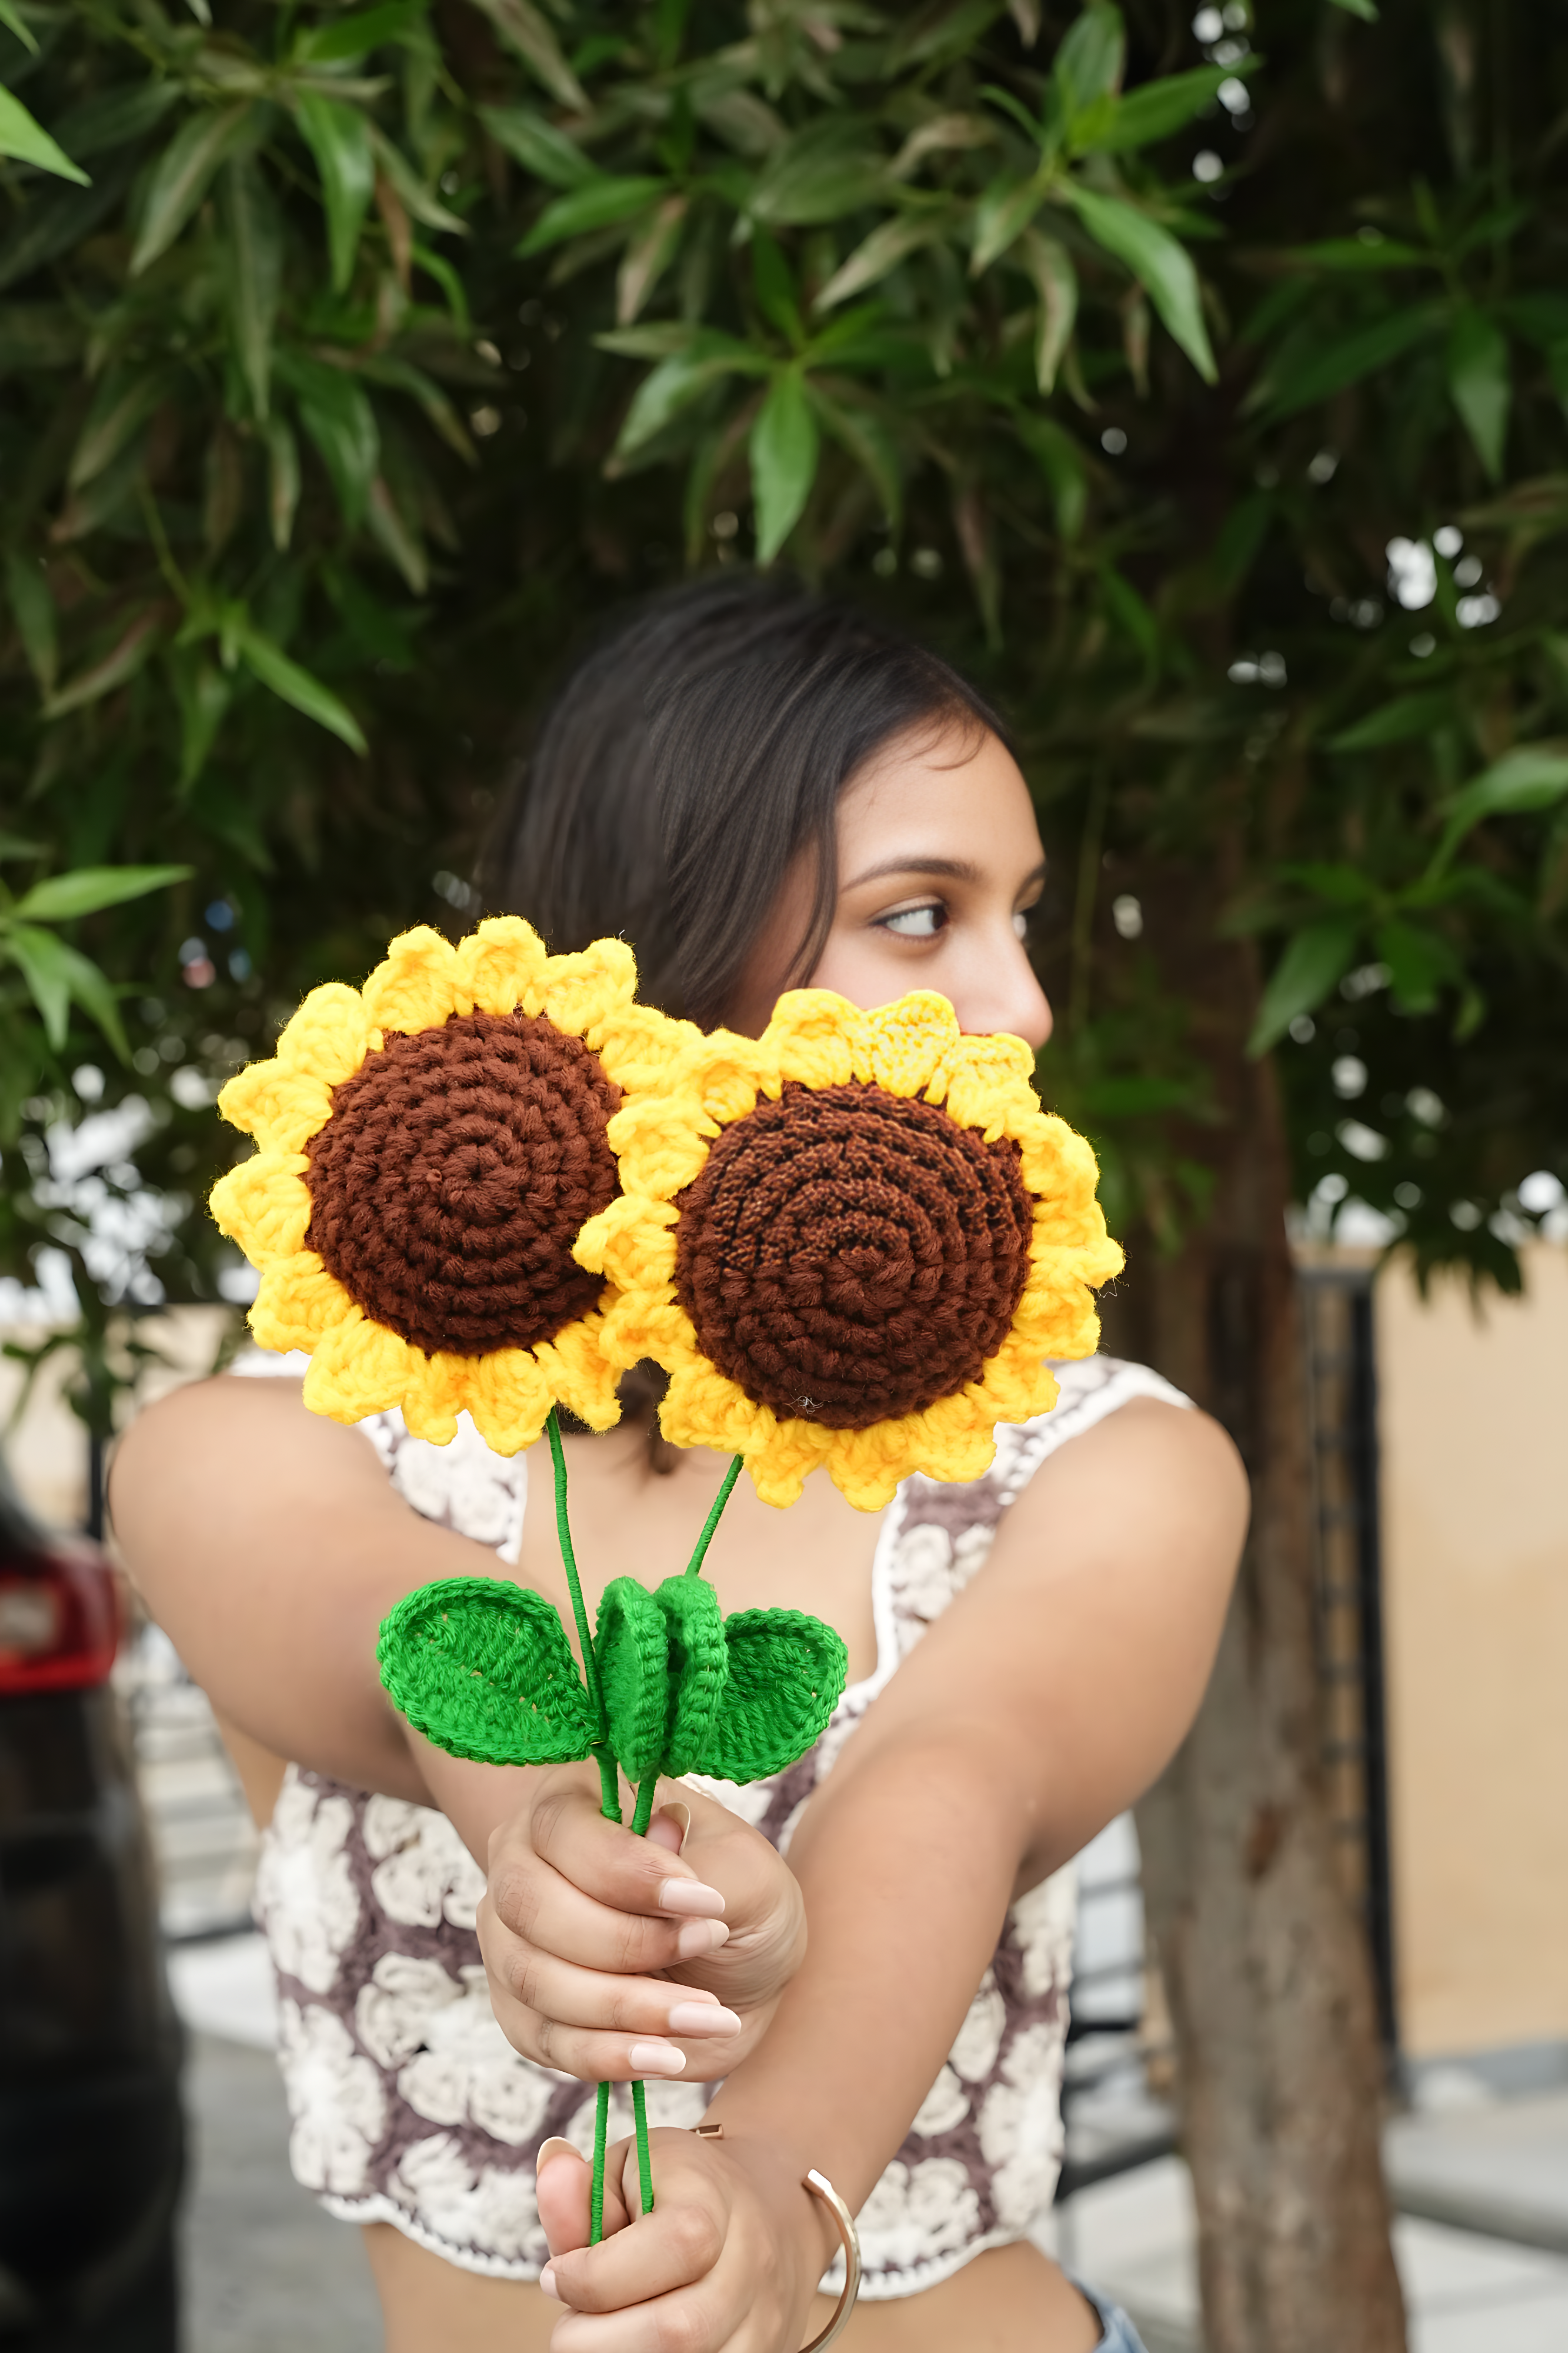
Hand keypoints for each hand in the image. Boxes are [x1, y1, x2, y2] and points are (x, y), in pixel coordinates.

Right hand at [477, 1767, 805, 2082]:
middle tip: (707, 1946)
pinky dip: (608, 2056)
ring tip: (705, 2015)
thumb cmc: (735, 1896)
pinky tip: (668, 2055)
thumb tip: (663, 1836)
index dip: (629, 1874)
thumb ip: (701, 1860)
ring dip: (626, 2008)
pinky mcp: (521, 2010)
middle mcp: (523, 1863)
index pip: (565, 1831)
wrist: (740, 1968)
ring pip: (535, 1980)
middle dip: (625, 1943)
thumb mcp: (746, 1872)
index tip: (707, 1903)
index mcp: (572, 1801)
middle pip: (532, 1908)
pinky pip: (544, 2042)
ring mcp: (512, 1939)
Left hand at [534, 2127, 834, 2350]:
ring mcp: (763, 2318)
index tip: (557, 2272)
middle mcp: (751, 2261)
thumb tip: (552, 2164)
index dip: (595, 2275)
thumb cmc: (675, 2189)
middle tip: (574, 2316)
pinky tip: (637, 2339)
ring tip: (606, 2328)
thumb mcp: (626, 2168)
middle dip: (597, 2337)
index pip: (671, 2247)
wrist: (761, 2207)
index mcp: (715, 2197)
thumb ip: (580, 2190)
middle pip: (676, 2332)